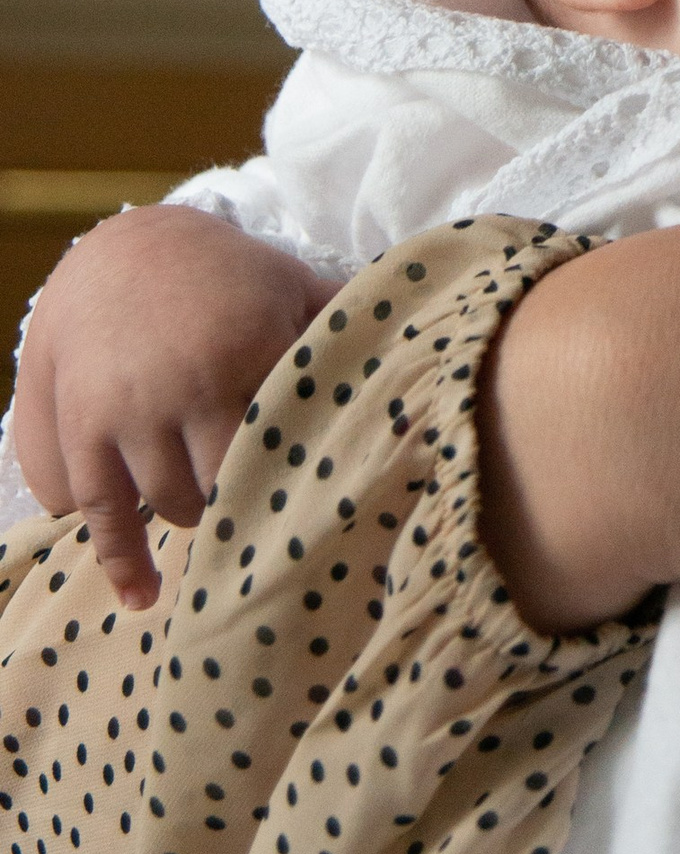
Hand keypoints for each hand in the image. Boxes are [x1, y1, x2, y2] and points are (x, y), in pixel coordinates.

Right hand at [12, 207, 337, 610]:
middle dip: (255, 505)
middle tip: (283, 526)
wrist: (121, 255)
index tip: (339, 508)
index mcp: (249, 345)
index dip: (313, 475)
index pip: (291, 436)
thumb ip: (344, 319)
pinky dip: (120, 558)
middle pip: (231, 482)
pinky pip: (102, 512)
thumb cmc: (226, 278)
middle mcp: (187, 382)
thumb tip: (420, 345)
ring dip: (201, 522)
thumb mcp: (289, 284)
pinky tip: (143, 599)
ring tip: (230, 532)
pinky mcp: (84, 433)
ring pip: (173, 502)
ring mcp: (129, 411)